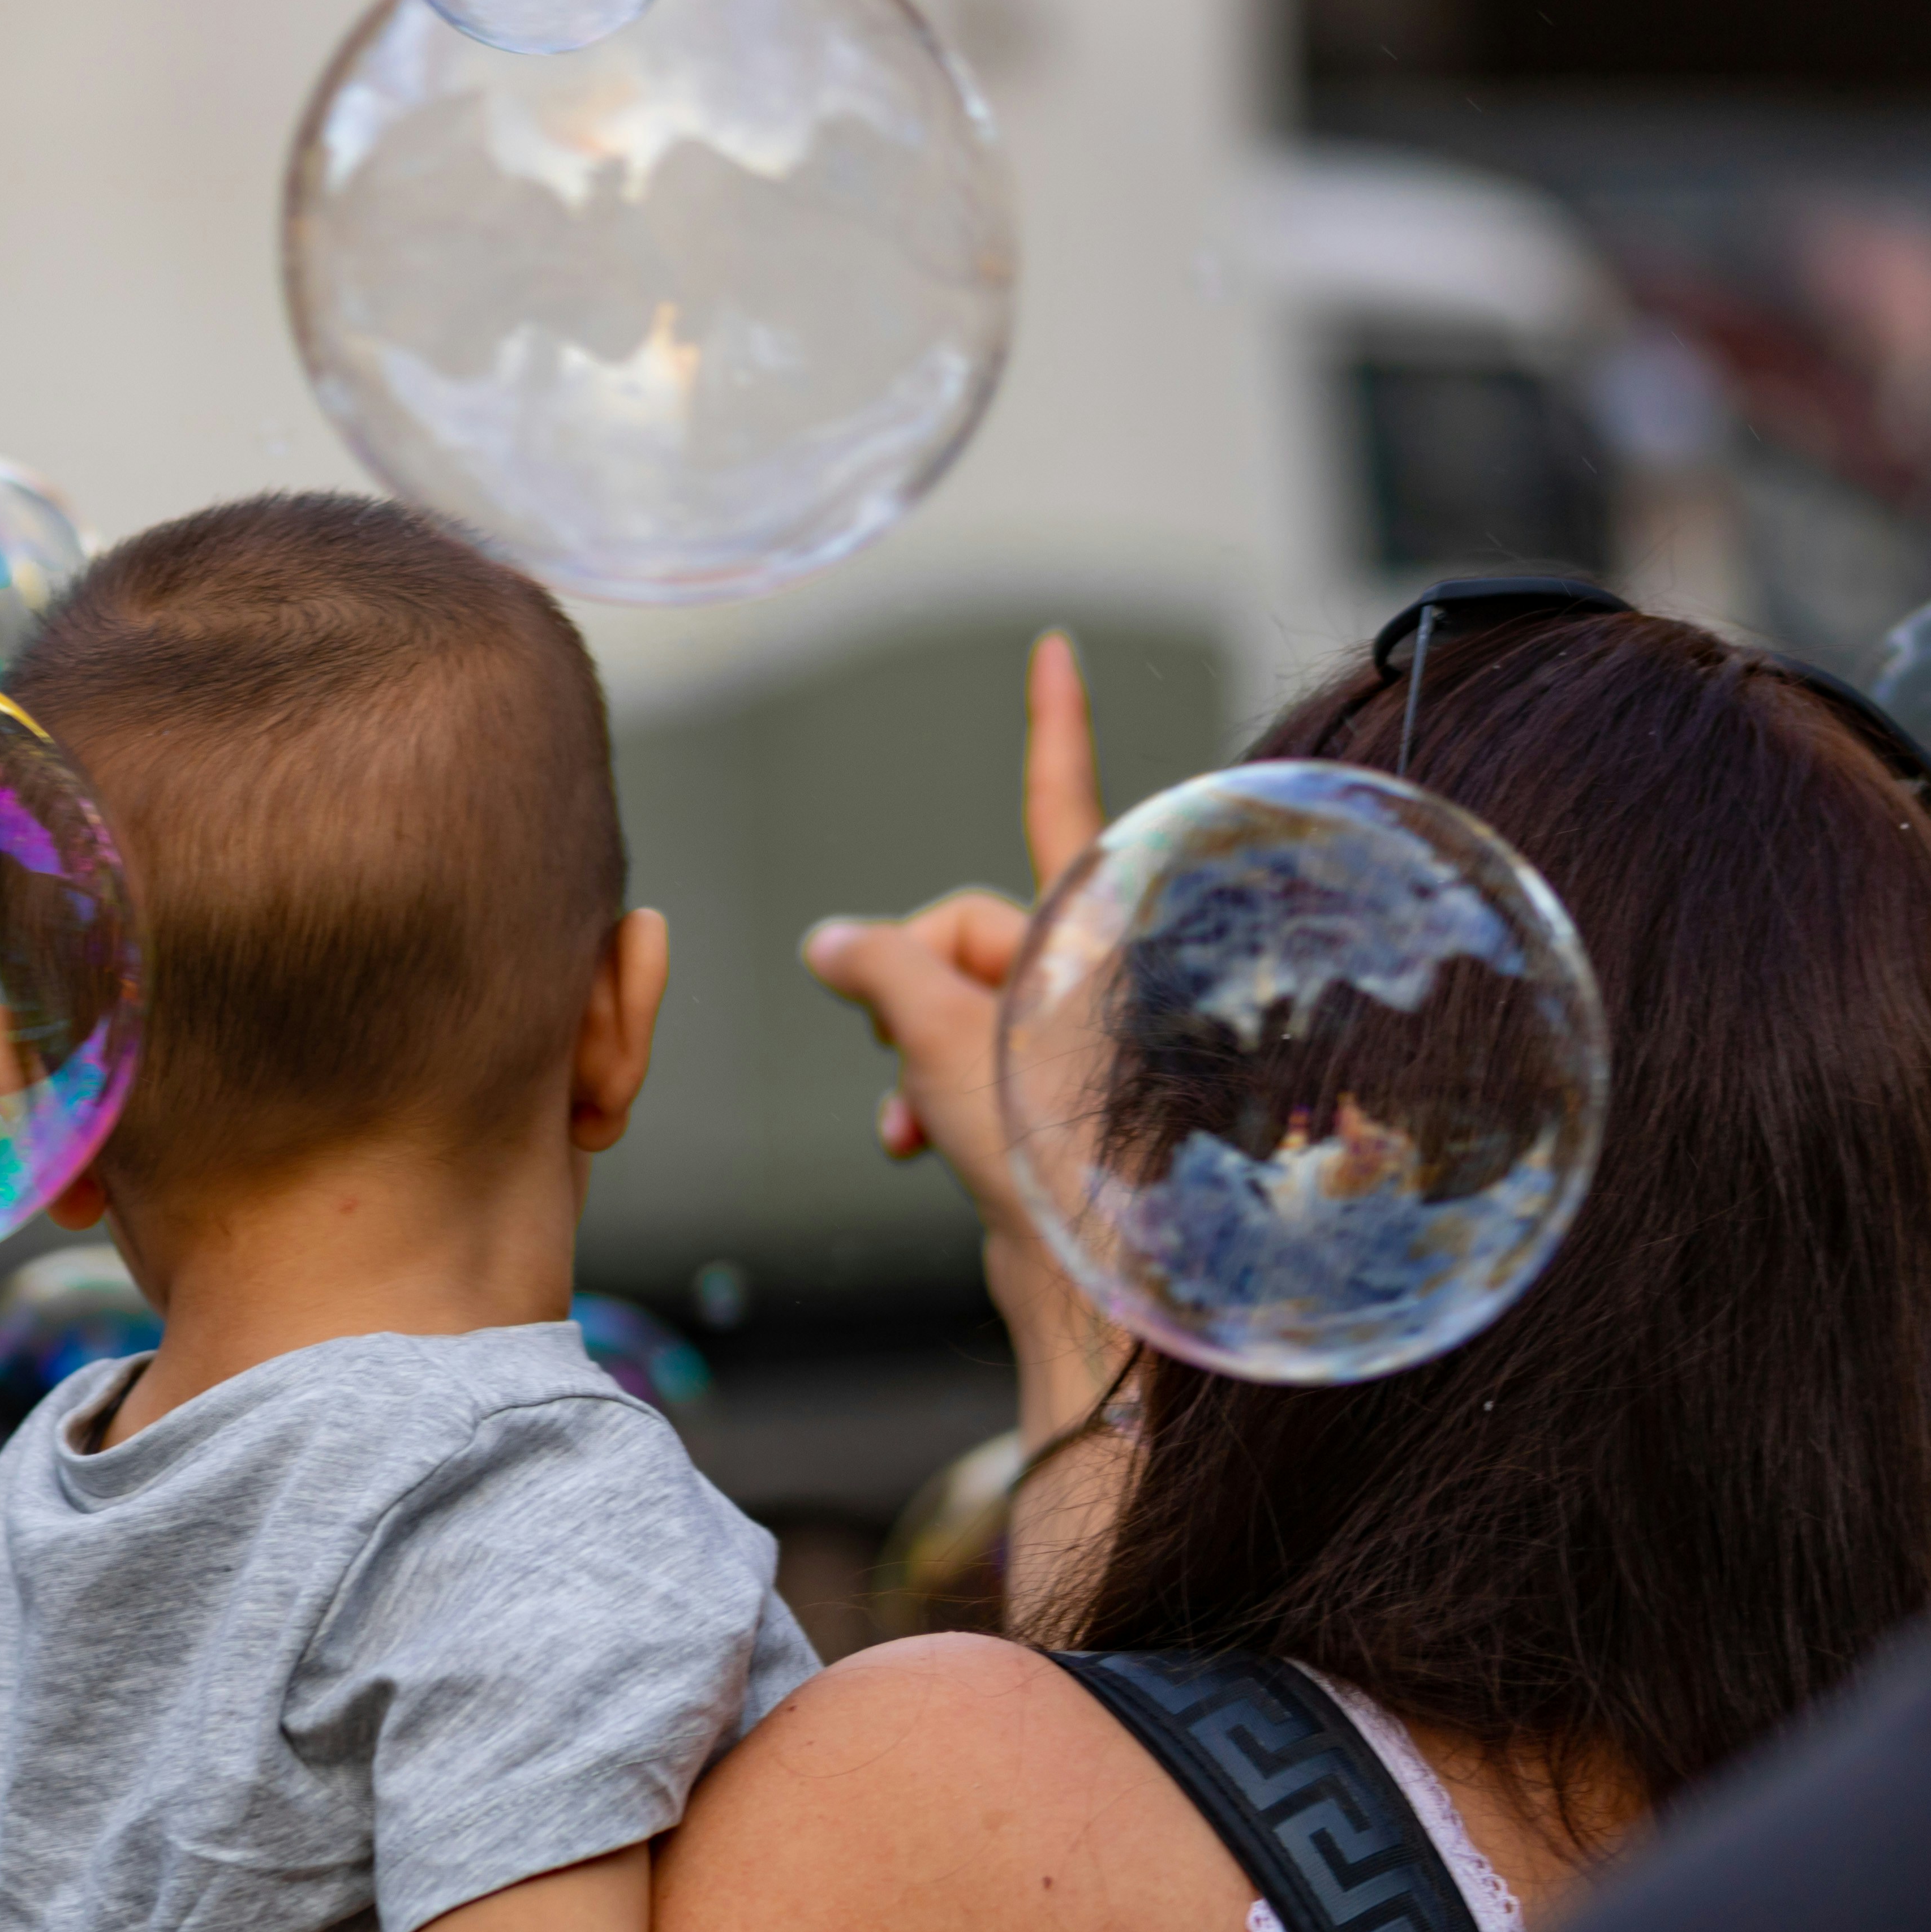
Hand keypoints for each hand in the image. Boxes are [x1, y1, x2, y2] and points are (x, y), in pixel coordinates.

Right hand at [800, 635, 1123, 1455]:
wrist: (1101, 1281)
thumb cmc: (1049, 1143)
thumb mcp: (939, 1033)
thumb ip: (880, 967)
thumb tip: (829, 941)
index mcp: (1087, 933)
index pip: (1057, 799)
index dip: (1052, 722)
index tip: (1056, 650)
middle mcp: (1090, 977)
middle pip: (968, 931)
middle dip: (910, 988)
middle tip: (898, 1058)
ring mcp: (1073, 1041)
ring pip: (958, 1009)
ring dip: (912, 1058)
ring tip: (907, 1125)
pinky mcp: (1055, 1102)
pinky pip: (969, 1065)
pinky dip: (930, 1097)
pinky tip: (912, 1148)